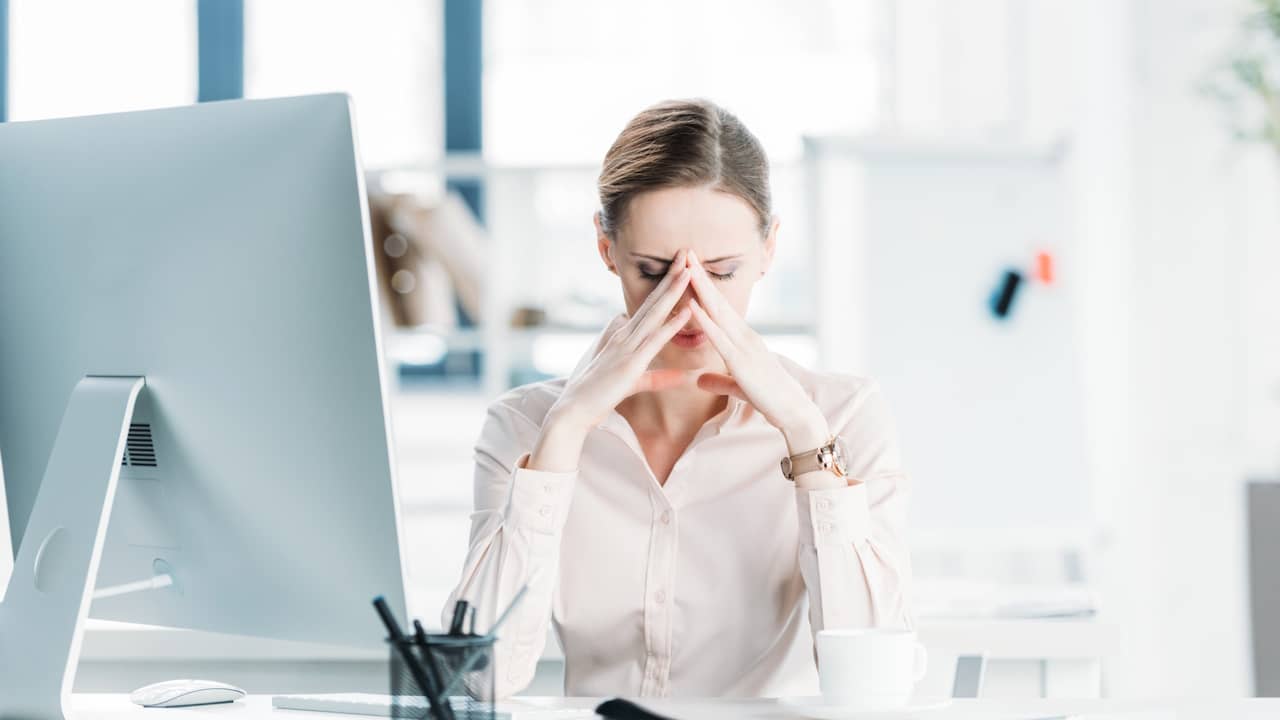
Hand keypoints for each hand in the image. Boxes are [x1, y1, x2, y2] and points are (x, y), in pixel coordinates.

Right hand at [531, 250, 694, 471]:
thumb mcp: (633, 384)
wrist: (573, 412)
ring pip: (655, 313)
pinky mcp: (630, 363)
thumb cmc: (597, 397)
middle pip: (654, 301)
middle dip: (671, 277)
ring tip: (689, 270)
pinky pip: (655, 340)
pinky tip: (686, 310)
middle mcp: (625, 336)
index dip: (666, 287)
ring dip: (673, 291)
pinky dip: (671, 325)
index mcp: (625, 338)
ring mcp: (627, 348)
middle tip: (687, 252)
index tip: (681, 267)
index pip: (650, 307)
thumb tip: (681, 376)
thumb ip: (658, 378)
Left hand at [684, 251, 829, 454]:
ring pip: (718, 312)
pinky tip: (692, 305)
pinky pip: (719, 338)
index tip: (690, 268)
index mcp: (744, 339)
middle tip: (685, 251)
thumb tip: (699, 380)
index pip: (720, 308)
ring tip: (686, 267)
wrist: (793, 412)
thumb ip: (719, 380)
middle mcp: (745, 336)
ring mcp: (744, 346)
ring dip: (701, 288)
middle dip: (700, 276)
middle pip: (718, 301)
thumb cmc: (770, 399)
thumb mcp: (739, 387)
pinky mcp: (742, 362)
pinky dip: (705, 320)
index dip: (704, 288)